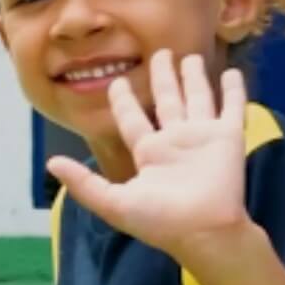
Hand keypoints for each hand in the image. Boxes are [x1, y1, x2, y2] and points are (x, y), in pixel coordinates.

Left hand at [46, 49, 249, 266]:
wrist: (204, 231)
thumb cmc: (161, 221)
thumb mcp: (114, 203)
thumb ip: (83, 183)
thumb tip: (50, 163)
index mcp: (149, 153)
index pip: (133, 119)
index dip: (124, 100)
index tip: (118, 80)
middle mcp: (175, 140)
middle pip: (167, 100)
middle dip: (163, 77)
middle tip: (161, 53)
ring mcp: (203, 137)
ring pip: (198, 98)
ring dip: (194, 78)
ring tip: (190, 57)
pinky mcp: (228, 137)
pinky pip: (232, 107)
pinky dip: (234, 90)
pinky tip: (234, 72)